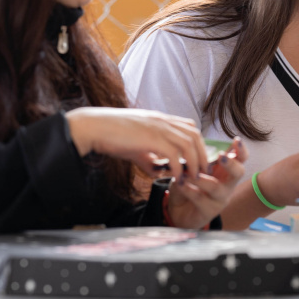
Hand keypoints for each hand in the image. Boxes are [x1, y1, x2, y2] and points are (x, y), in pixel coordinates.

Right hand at [65, 107, 208, 179]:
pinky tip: (176, 178)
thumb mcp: (136, 147)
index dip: (198, 144)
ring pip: (188, 144)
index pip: (190, 127)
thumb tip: (158, 171)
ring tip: (192, 178)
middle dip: (202, 154)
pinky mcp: (152, 137)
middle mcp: (163, 121)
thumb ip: (149, 157)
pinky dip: (178, 167)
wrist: (95, 127)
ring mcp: (158, 127)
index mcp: (161, 120)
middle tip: (202, 172)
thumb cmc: (112, 136)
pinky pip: (174, 154)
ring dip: (194, 162)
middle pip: (194, 135)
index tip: (198, 160)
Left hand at [166, 138, 247, 228]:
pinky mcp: (209, 211)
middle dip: (231, 163)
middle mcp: (227, 184)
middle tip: (221, 156)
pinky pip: (200, 198)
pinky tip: (180, 184)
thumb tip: (193, 140)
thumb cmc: (189, 184)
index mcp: (225, 170)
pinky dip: (189, 189)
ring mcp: (220, 199)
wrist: (178, 210)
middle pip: (238, 173)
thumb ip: (197, 157)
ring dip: (201, 178)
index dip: (241, 150)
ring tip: (186, 173)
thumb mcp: (192, 168)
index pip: (240, 159)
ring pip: (216, 187)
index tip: (236, 140)